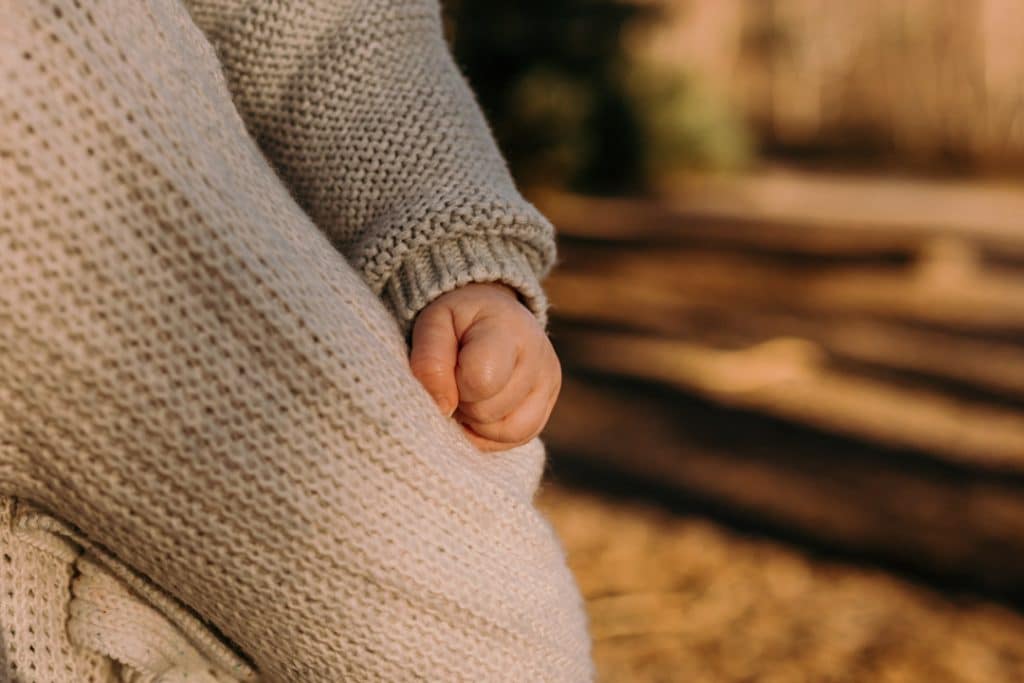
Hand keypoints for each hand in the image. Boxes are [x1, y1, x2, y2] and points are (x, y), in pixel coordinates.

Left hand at [410, 282, 561, 451]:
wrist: (493, 313)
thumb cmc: (459, 320)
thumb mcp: (433, 324)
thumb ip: (429, 363)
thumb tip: (443, 409)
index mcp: (508, 330)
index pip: (481, 381)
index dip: (452, 385)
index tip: (447, 368)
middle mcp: (538, 357)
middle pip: (488, 412)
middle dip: (462, 402)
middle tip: (457, 379)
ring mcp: (548, 384)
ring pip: (506, 433)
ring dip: (477, 422)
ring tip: (470, 393)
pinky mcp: (548, 405)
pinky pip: (518, 439)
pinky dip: (491, 433)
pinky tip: (481, 408)